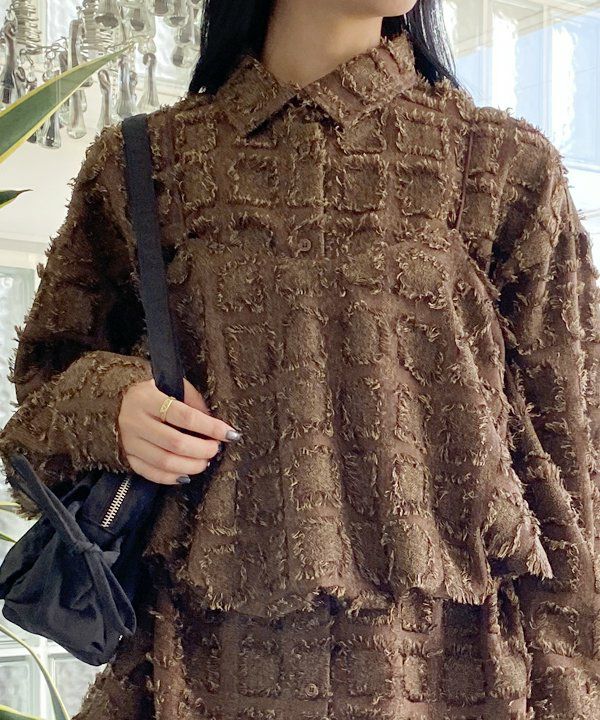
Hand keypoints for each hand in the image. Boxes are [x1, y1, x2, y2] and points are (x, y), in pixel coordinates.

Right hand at [117, 377, 240, 484]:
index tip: (229, 433)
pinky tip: (186, 474)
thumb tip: (213, 421)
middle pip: (175, 442)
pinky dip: (172, 478)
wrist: (110, 403)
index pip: (185, 415)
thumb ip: (192, 399)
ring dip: (191, 465)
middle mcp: (135, 421)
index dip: (210, 427)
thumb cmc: (150, 393)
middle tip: (216, 449)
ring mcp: (129, 442)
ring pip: (164, 461)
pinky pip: (150, 473)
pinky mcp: (126, 458)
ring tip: (205, 461)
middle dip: (203, 449)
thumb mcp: (169, 385)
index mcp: (147, 398)